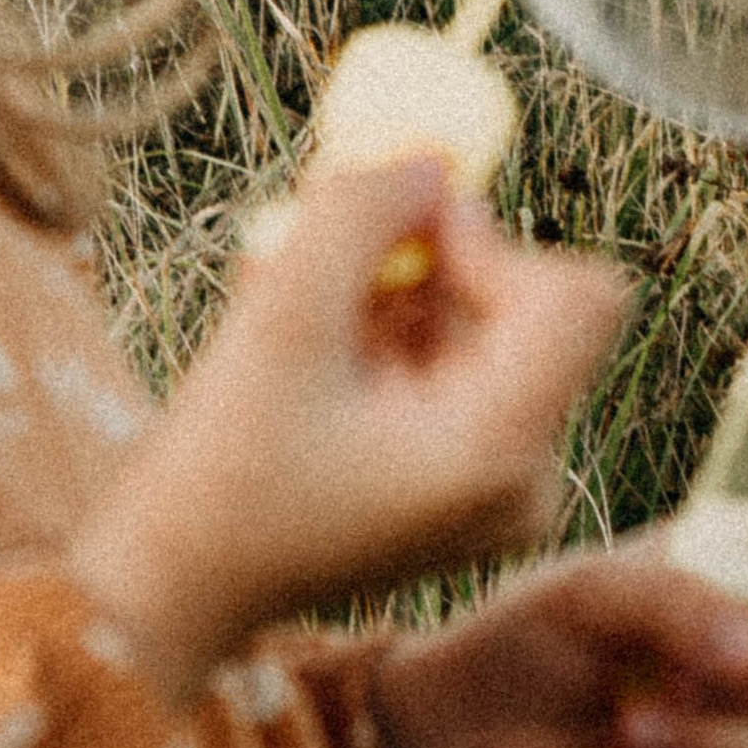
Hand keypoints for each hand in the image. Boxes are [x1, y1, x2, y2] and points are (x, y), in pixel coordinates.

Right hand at [67, 161, 630, 703]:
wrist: (171, 590)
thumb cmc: (218, 475)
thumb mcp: (280, 320)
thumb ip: (359, 217)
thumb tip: (430, 157)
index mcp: (498, 452)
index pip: (576, 297)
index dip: (491, 239)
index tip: (399, 229)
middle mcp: (523, 479)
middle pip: (524, 308)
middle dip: (422, 267)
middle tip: (322, 257)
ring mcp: (496, 490)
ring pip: (477, 331)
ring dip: (389, 298)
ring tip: (296, 313)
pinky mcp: (461, 488)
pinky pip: (450, 370)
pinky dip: (383, 337)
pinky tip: (308, 348)